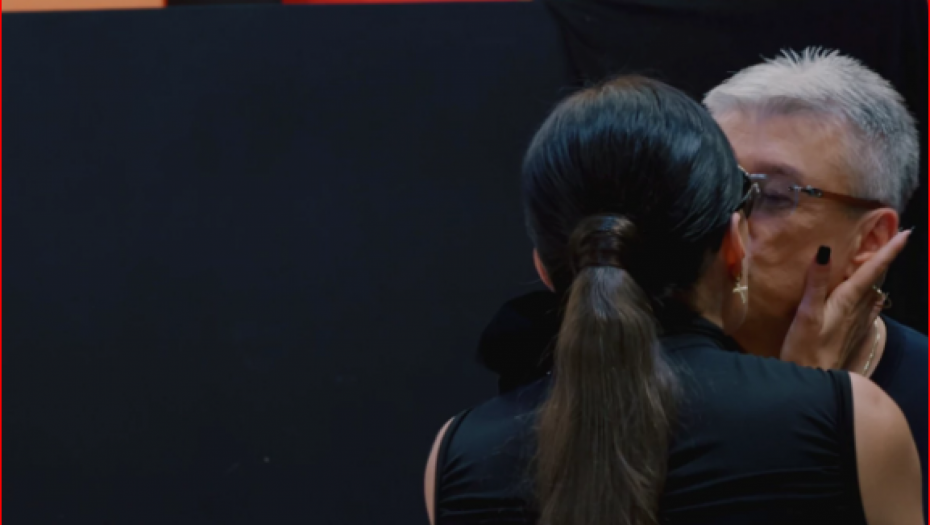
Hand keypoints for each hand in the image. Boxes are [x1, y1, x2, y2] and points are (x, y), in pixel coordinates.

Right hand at [781, 230, 911, 369]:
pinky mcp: (852, 334)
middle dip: (884, 260)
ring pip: (873, 294)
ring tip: (878, 263)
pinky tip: (872, 298)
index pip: (872, 271)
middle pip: (875, 280)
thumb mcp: (806, 314)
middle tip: (891, 241)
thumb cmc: (805, 349)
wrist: (813, 382)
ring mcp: (857, 324)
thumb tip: (824, 250)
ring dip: (877, 277)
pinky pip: (868, 309)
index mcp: (846, 301)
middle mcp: (857, 310)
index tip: (906, 234)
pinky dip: (871, 297)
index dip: (888, 252)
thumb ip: (815, 283)